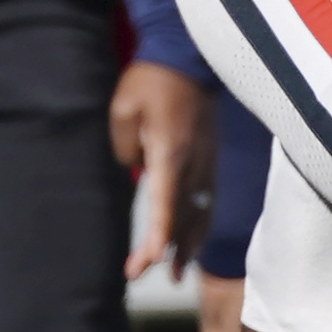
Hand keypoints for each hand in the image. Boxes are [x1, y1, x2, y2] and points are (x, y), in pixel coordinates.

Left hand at [110, 62, 212, 279]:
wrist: (187, 56)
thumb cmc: (150, 81)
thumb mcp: (121, 111)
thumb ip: (124, 149)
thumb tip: (137, 172)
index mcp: (170, 155)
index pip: (164, 209)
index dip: (155, 241)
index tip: (143, 265)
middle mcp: (193, 165)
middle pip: (184, 219)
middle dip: (166, 251)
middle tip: (142, 275)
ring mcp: (206, 162)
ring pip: (200, 214)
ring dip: (188, 245)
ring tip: (175, 272)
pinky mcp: (209, 157)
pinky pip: (207, 201)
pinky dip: (198, 225)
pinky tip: (191, 238)